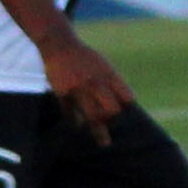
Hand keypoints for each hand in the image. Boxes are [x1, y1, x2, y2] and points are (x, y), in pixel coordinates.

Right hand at [40, 31, 132, 145]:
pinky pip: (72, 116)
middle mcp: (95, 83)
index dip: (127, 107)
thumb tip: (127, 105)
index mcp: (108, 74)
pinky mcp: (63, 94)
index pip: (127, 98)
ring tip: (104, 143)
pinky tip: (78, 125)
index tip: (124, 111)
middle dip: (113, 119)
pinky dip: (76, 123)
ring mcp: (79, 89)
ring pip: (93, 117)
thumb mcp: (103, 65)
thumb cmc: (84, 57)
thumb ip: (114, 83)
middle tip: (110, 122)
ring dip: (100, 132)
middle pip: (112, 110)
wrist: (60, 45)